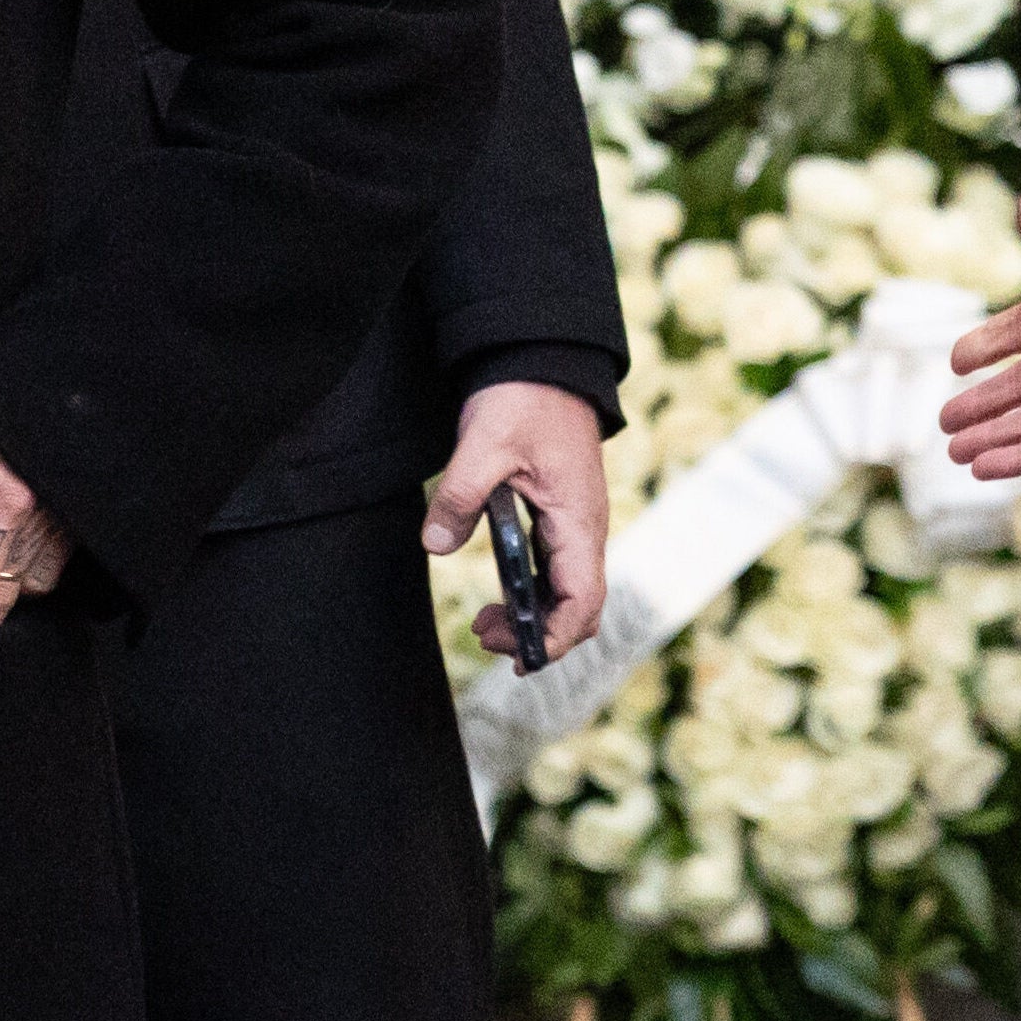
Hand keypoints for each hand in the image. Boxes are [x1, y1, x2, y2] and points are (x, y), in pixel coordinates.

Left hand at [423, 379, 610, 659]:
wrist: (541, 364)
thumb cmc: (522, 401)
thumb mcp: (483, 446)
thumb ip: (460, 496)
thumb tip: (435, 546)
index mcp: (578, 520)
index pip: (582, 599)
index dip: (555, 635)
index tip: (520, 657)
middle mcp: (584, 530)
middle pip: (578, 605)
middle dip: (539, 633)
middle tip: (482, 636)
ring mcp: (573, 525)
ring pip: (566, 590)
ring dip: (531, 615)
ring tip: (482, 624)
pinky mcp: (558, 516)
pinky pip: (553, 569)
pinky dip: (530, 591)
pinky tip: (500, 596)